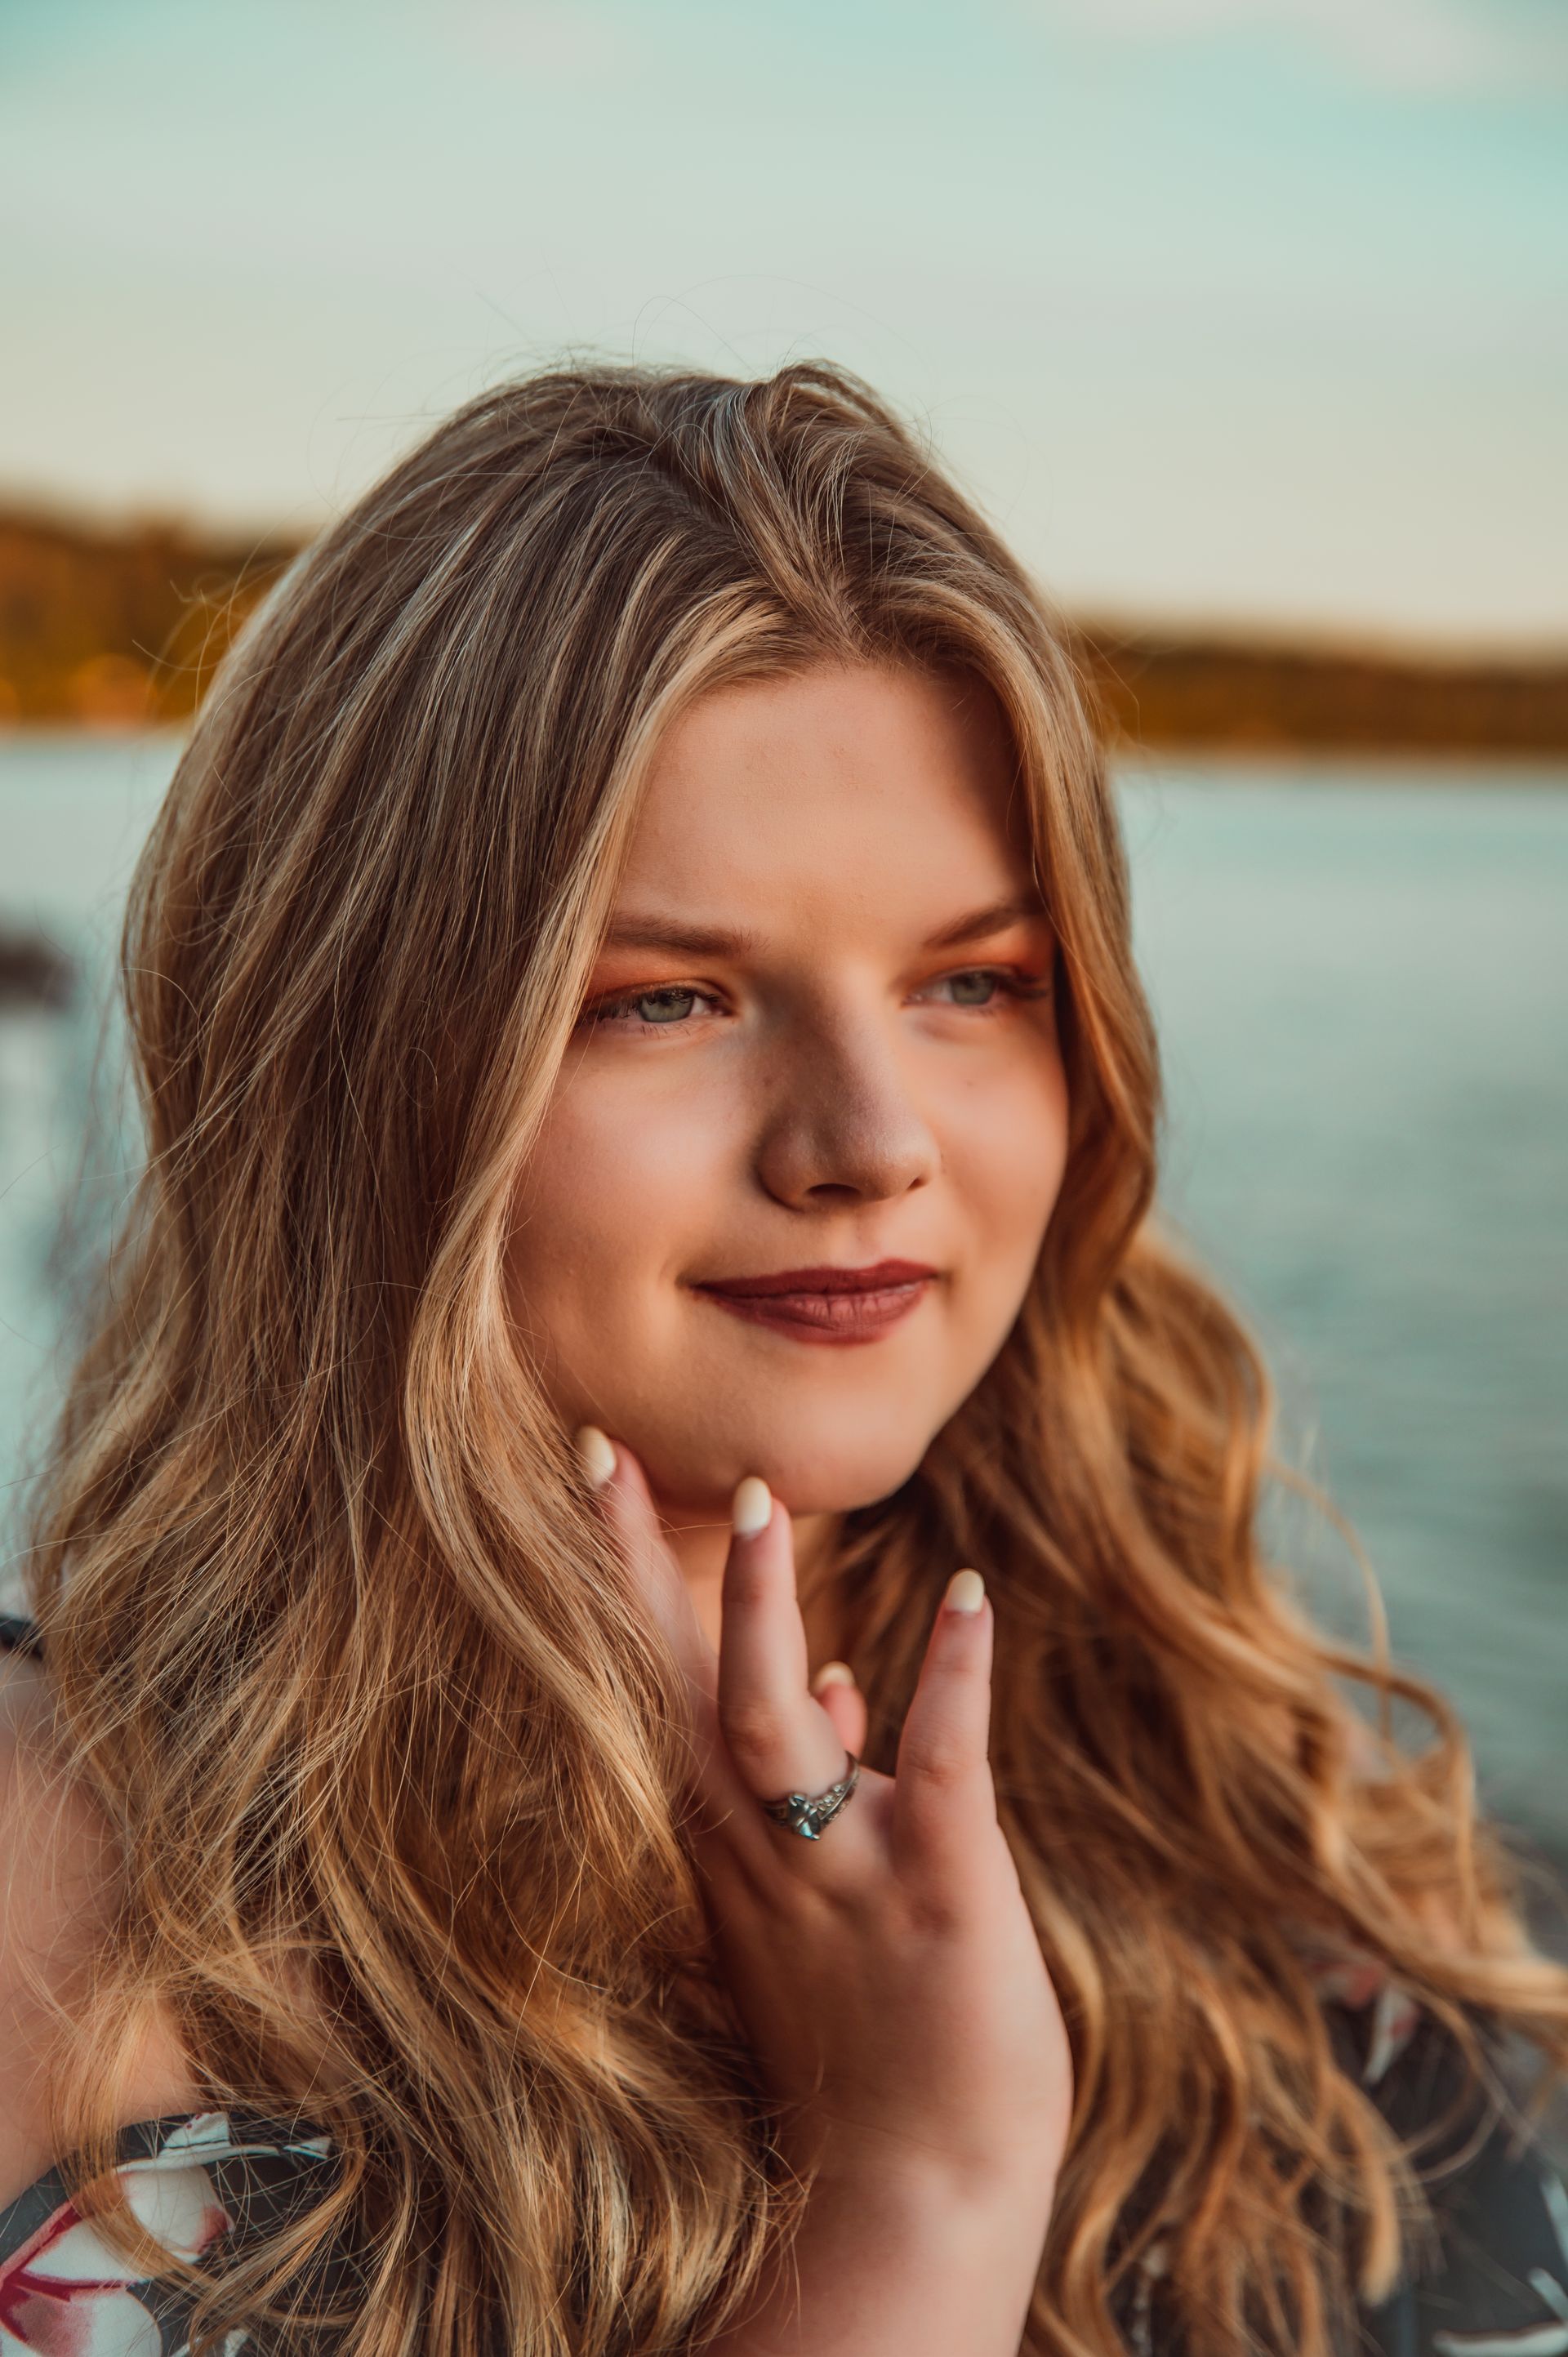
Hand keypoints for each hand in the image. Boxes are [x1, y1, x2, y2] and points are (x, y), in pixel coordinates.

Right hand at [580, 1430, 1071, 2356]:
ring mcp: (840, 1869)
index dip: (622, 1574)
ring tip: (759, 1500)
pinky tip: (971, 1598)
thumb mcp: (814, 1895)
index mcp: (725, 1840)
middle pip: (671, 1683)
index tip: (594, 1465)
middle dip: (630, 1567)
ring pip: (769, 1719)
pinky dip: (951, 1678)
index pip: (653, 1682)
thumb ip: (815, 1775)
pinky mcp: (938, 1890)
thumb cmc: (869, 2032)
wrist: (915, 2187)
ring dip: (757, 1609)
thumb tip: (827, 1670)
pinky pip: (941, 1765)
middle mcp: (758, 1846)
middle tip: (598, 1448)